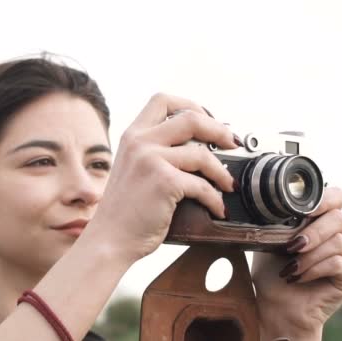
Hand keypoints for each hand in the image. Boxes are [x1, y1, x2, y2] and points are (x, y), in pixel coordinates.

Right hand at [87, 93, 237, 262]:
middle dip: (219, 130)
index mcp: (132, 135)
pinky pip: (202, 185)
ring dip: (222, 171)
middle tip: (231, 143)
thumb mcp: (132, 169)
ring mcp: (151, 160)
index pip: (163, 100)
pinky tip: (217, 207)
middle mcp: (140, 142)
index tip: (208, 120)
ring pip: (202, 154)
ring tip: (227, 184)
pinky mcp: (164, 182)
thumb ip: (154, 152)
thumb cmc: (125, 211)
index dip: (191, 106)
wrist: (110, 239)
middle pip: (191, 118)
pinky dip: (215, 199)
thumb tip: (197, 147)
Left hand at [251, 187, 341, 340]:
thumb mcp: (268, 240)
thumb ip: (274, 221)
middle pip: (339, 217)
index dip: (323, 199)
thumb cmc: (272, 271)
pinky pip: (339, 263)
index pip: (336, 197)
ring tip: (290, 268)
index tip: (301, 210)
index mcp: (321, 220)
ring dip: (309, 255)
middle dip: (312, 231)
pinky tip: (298, 276)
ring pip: (338, 242)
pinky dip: (315, 269)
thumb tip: (260, 202)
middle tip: (291, 245)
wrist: (276, 306)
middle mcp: (340, 234)